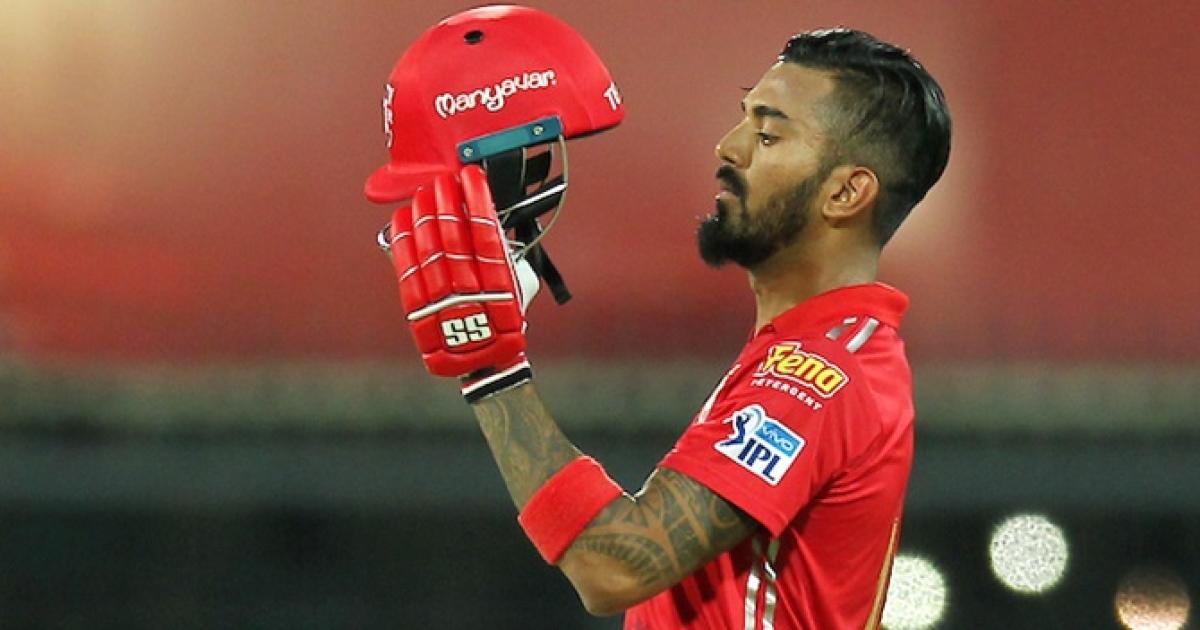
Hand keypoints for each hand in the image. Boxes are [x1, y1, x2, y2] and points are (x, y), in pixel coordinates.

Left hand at [385, 165, 535, 399]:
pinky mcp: (418, 311)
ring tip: (425, 192)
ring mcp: (441, 303)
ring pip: (428, 249)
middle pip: (452, 236)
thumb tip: (489, 218)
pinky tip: (403, 216)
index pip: (485, 232)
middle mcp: (470, 294)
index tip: (471, 177)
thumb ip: (508, 255)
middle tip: (444, 180)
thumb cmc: (503, 320)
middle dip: (447, 201)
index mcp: (500, 287)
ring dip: (424, 214)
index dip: (476, 200)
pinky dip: (403, 240)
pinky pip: (407, 269)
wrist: (484, 365)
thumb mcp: (520, 288)